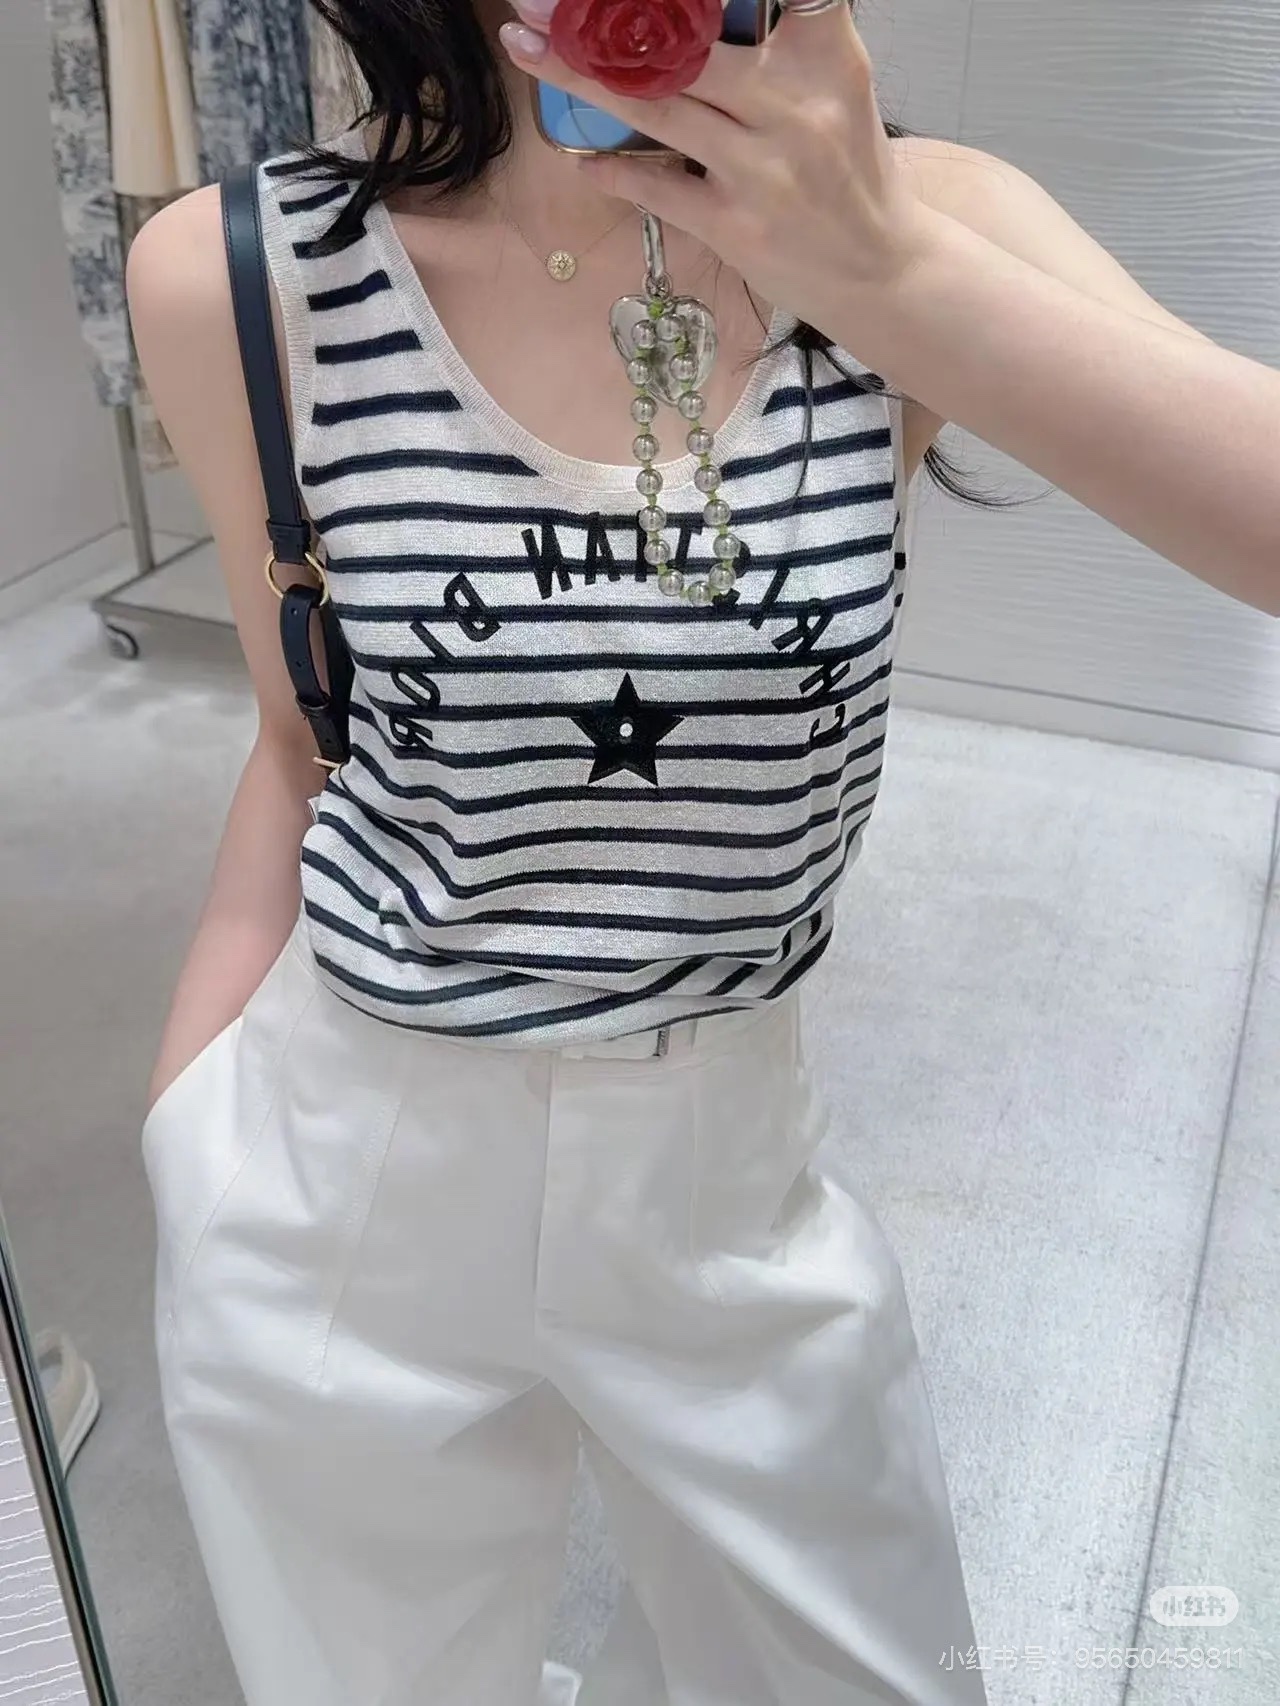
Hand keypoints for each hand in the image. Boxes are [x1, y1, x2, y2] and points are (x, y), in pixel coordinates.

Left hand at [498, 0, 936, 327]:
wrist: (881, 270)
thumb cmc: (850, 172)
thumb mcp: (837, 86)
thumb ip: (782, 42)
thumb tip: (682, 17)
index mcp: (825, 55)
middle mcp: (793, 105)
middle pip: (683, 42)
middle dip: (602, 18)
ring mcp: (762, 169)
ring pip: (656, 106)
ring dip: (580, 76)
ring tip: (527, 46)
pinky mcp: (736, 226)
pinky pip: (659, 189)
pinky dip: (614, 171)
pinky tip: (581, 158)